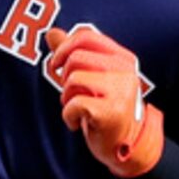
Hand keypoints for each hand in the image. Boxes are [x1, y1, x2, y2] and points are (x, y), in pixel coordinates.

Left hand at [44, 26, 163, 174]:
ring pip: (73, 79)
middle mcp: (125, 71)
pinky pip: (74, 104)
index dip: (64, 47)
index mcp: (122, 58)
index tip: (58, 64)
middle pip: (76, 57)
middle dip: (64, 78)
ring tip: (78, 109)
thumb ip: (73, 53)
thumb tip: (52, 32)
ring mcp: (121, 91)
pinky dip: (69, 116)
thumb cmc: (106, 109)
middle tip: (72, 95)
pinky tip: (79, 123)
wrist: (127, 146)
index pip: (86, 36)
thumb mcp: (91, 78)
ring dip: (66, 98)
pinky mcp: (112, 112)